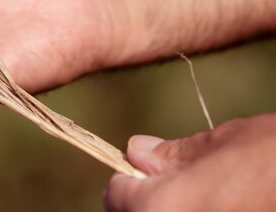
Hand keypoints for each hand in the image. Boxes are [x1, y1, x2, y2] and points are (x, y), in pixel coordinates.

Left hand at [104, 113, 275, 211]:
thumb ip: (172, 154)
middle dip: (151, 199)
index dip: (130, 177)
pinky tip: (232, 205)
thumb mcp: (224, 143)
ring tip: (215, 193)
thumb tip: (136, 150)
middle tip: (186, 181)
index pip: (116, 197)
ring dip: (179, 209)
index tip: (148, 168)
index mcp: (160, 210)